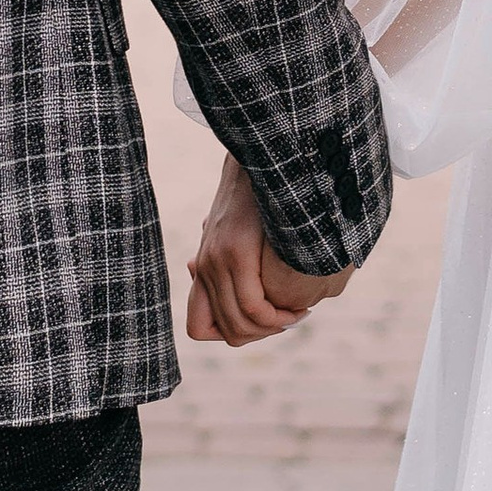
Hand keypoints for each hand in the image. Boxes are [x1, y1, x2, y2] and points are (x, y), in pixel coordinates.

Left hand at [185, 155, 354, 348]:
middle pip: (227, 332)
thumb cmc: (258, 191)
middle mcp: (204, 268)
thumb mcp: (231, 226)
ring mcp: (217, 262)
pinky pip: (253, 306)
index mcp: (204, 266)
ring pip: (240, 326)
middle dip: (262, 334)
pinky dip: (276, 317)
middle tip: (288, 320)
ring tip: (298, 313)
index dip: (230, 332)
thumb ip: (219, 253)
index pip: (199, 327)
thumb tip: (193, 266)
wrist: (262, 156)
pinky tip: (298, 307)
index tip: (262, 320)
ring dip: (274, 328)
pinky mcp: (235, 255)